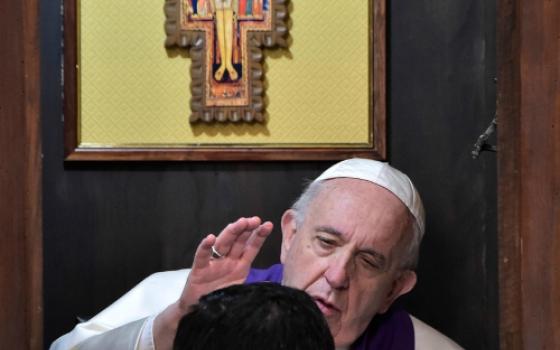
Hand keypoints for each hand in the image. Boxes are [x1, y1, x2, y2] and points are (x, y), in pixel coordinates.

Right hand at [154, 217, 272, 349]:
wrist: (200, 314)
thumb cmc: (223, 300)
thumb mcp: (243, 292)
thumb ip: (256, 288)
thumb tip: (273, 285)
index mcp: (240, 265)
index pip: (251, 247)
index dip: (259, 236)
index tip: (268, 225)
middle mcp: (228, 261)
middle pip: (238, 241)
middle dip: (246, 229)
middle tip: (254, 220)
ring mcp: (214, 264)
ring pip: (223, 243)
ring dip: (231, 232)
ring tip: (240, 223)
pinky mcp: (198, 270)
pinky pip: (201, 256)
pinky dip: (205, 247)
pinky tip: (210, 238)